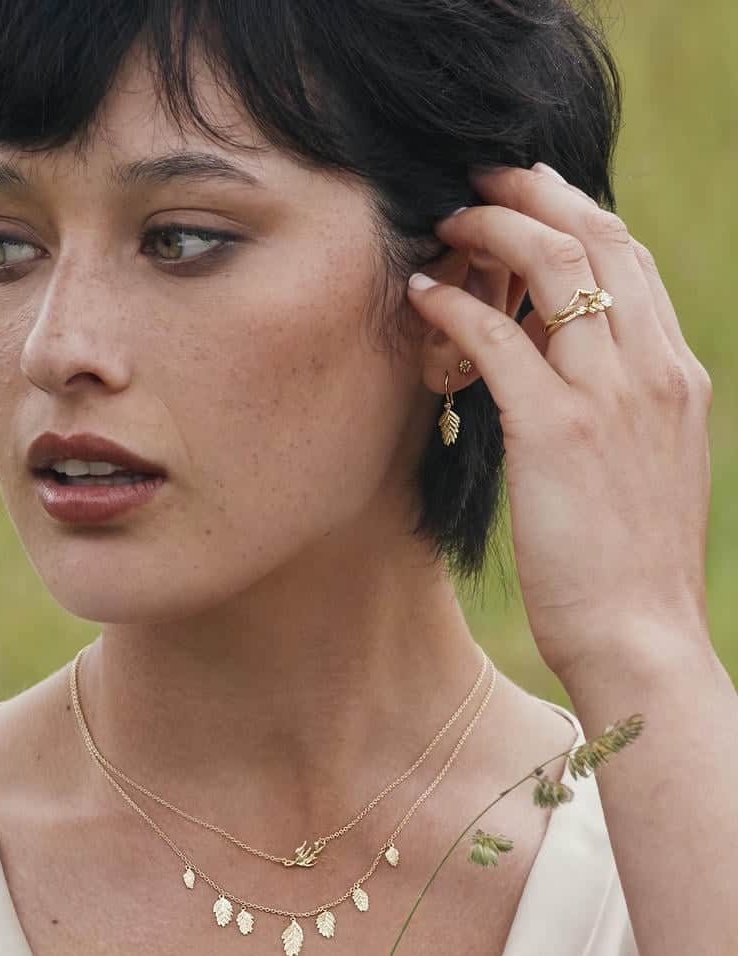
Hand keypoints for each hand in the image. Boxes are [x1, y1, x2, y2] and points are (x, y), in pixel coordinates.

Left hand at [407, 163, 712, 685]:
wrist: (641, 633)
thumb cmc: (631, 560)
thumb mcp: (646, 462)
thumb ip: (620, 402)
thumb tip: (566, 364)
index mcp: (676, 374)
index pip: (632, 260)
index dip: (579, 211)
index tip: (533, 191)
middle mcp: (654, 369)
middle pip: (600, 240)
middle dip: (537, 194)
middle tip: (482, 178)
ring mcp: (609, 395)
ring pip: (557, 268)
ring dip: (493, 231)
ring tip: (446, 222)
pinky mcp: (555, 430)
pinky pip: (499, 340)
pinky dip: (457, 305)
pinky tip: (422, 294)